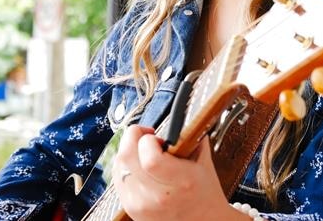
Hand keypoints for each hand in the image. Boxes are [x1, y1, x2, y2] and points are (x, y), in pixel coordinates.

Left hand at [112, 125, 246, 220]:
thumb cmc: (205, 191)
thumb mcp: (204, 161)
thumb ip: (193, 135)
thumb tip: (182, 113)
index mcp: (182, 181)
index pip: (150, 158)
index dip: (147, 140)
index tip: (156, 136)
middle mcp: (159, 196)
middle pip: (126, 158)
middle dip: (133, 137)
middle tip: (146, 136)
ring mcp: (142, 205)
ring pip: (118, 166)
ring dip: (127, 151)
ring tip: (143, 152)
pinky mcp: (131, 210)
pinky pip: (117, 178)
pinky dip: (124, 166)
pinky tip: (138, 166)